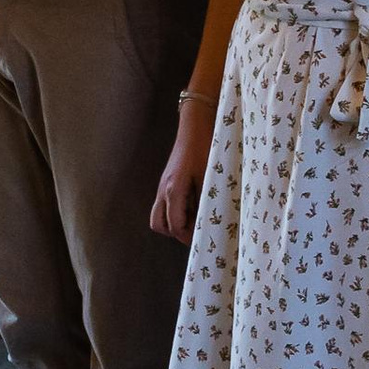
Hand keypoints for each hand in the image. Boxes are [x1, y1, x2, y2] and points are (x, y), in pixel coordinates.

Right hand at [150, 103, 210, 243]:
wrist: (195, 127)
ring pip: (159, 216)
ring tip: (195, 218)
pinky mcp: (166, 181)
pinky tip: (193, 205)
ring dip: (174, 222)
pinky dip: (175, 211)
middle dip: (177, 233)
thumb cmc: (204, 149)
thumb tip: (209, 224)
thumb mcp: (210, 177)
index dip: (189, 238)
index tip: (205, 241)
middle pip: (160, 225)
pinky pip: (164, 205)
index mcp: (173, 191)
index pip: (175, 226)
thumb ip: (206, 202)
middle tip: (197, 232)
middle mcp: (163, 190)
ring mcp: (162, 186)